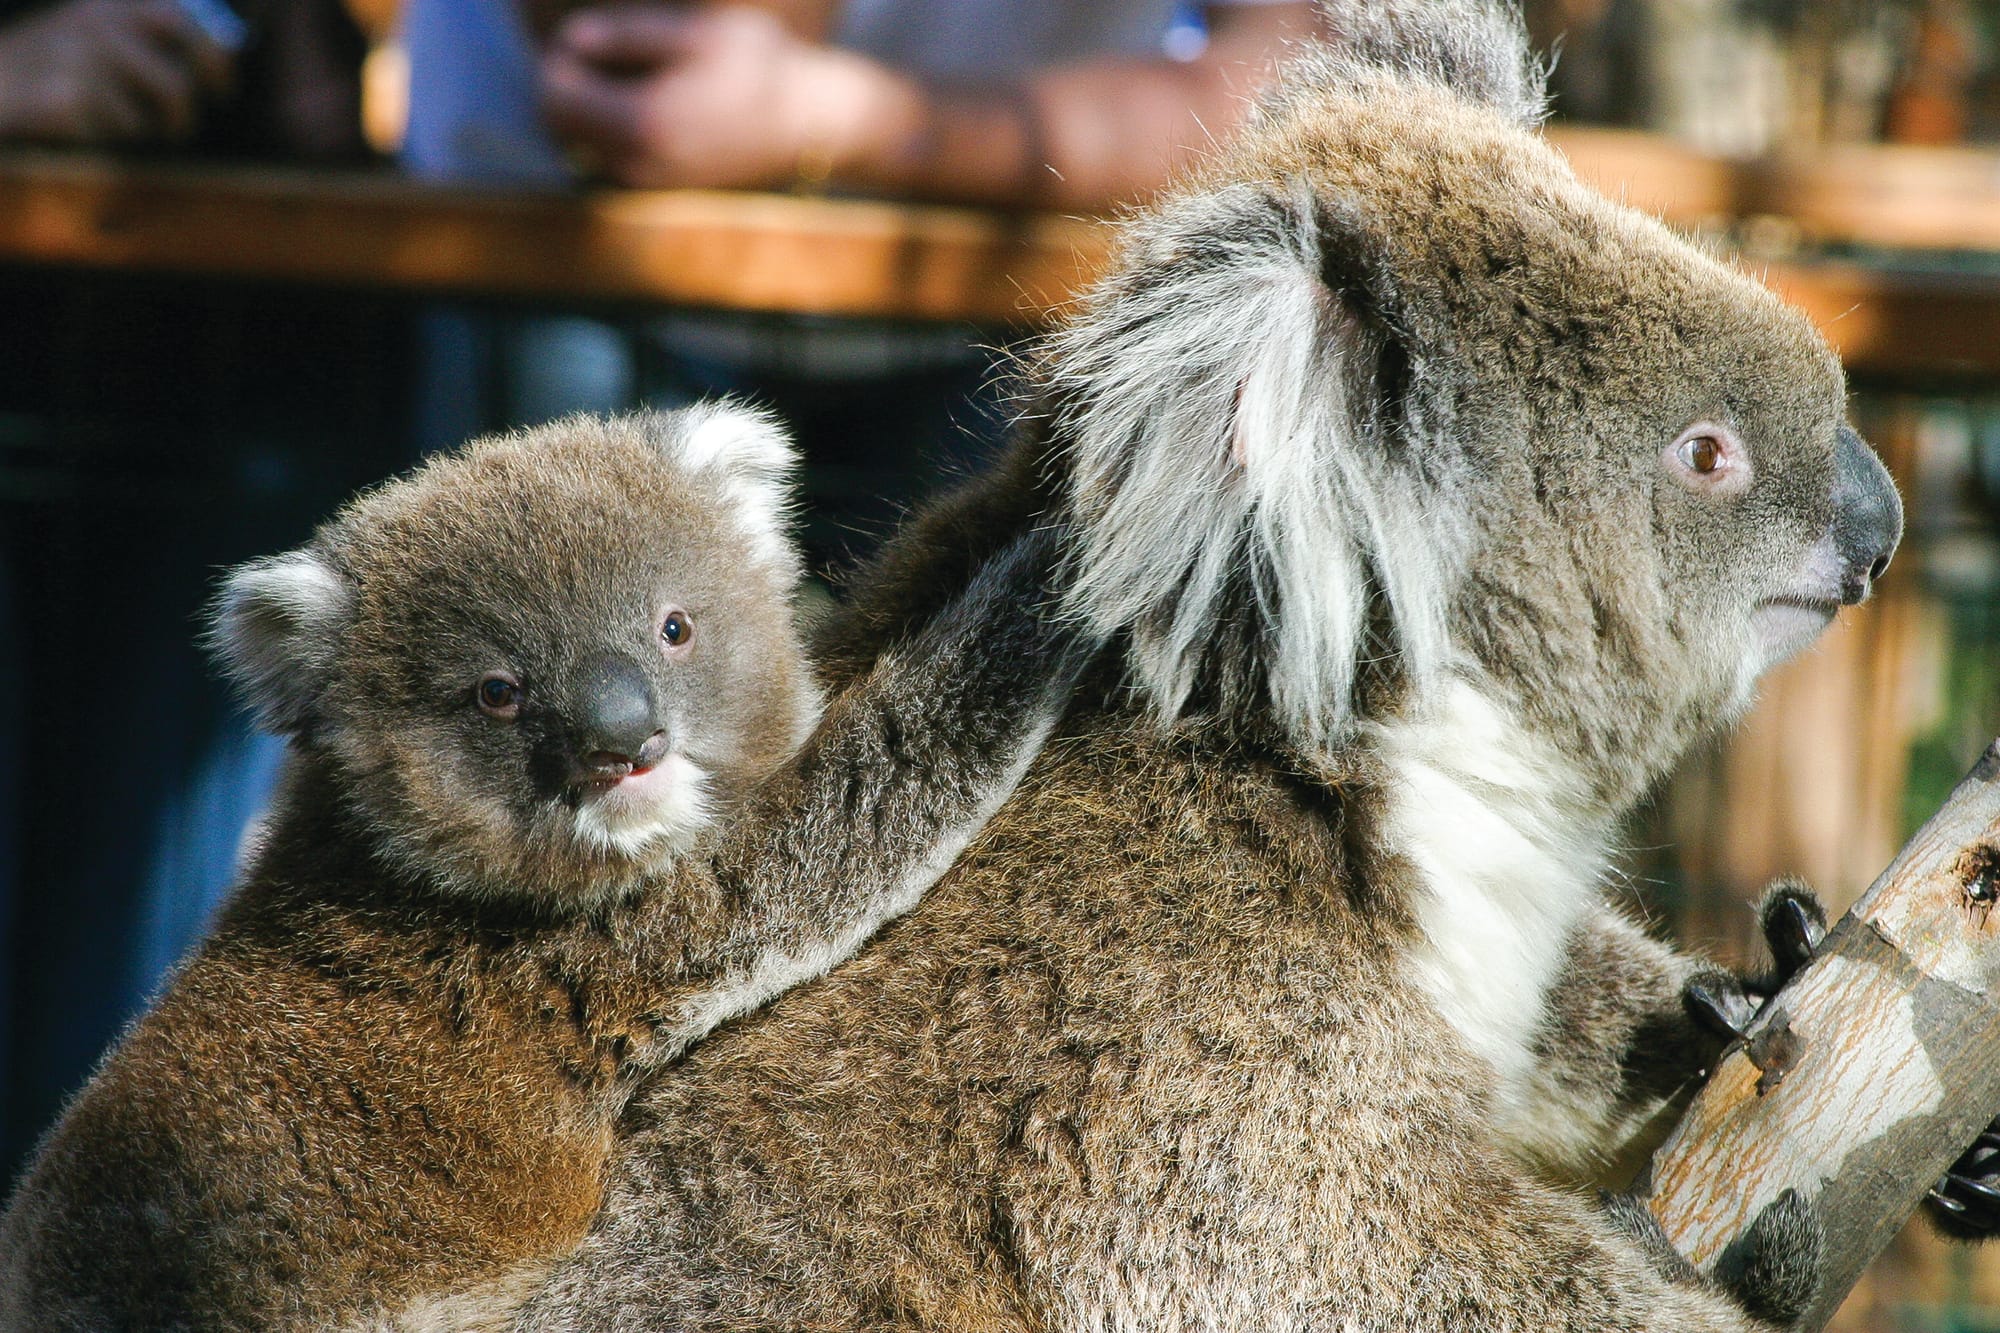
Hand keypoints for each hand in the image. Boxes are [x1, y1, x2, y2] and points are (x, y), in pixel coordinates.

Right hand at [0, 0, 232, 144]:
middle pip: (176, 85)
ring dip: (140, 131)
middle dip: (183, 115)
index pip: (181, 19)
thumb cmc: (55, 66)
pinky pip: (113, 133)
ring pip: (146, 118)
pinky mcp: (63, 97)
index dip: (214, 58)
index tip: (222, 89)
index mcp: (109, 5)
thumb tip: (226, 56)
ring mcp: (76, 59)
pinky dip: (105, 138)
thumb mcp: (100, 35)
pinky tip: (81, 125)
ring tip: (120, 125)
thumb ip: (151, 37)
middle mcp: (94, 24)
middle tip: (176, 128)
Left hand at [541, 5, 915, 189]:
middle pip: (558, 123)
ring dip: (588, 106)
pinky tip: (647, 101)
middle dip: (567, 83)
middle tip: (601, 51)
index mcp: (643, 120)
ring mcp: (649, 181)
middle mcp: (638, 162)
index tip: (593, 36)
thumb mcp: (697, 33)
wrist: (810, 123)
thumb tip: (571, 39)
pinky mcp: (661, 187)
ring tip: (630, 73)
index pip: (554, 92)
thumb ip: (628, 35)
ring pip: (579, 142)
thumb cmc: (760, 66)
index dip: (561, 55)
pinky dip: (609, 126)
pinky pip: (607, 155)